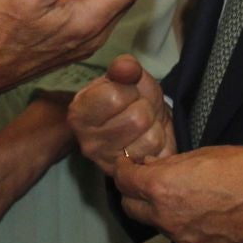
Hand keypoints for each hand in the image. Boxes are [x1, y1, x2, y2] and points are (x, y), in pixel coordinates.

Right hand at [71, 55, 173, 178]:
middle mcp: (89, 144)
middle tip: (139, 108)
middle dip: (146, 108)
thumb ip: (124, 67)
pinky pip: (160, 155)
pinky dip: (162, 143)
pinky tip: (149, 138)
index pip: (115, 97)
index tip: (127, 92)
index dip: (129, 89)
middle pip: (137, 119)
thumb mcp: (125, 76)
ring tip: (146, 123)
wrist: (136, 122)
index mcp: (79, 115)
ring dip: (156, 126)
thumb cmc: (127, 97)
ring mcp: (110, 164)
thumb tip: (127, 66)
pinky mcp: (133, 176)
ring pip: (151, 139)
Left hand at [114, 146, 242, 242]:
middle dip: (133, 192)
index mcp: (162, 188)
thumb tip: (151, 166)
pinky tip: (203, 214)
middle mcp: (166, 218)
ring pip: (157, 225)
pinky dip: (184, 227)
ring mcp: (182, 240)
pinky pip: (181, 239)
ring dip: (160, 211)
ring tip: (183, 197)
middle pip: (130, 207)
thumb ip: (172, 163)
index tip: (129, 163)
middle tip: (147, 180)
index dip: (123, 168)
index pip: (123, 180)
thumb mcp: (205, 153)